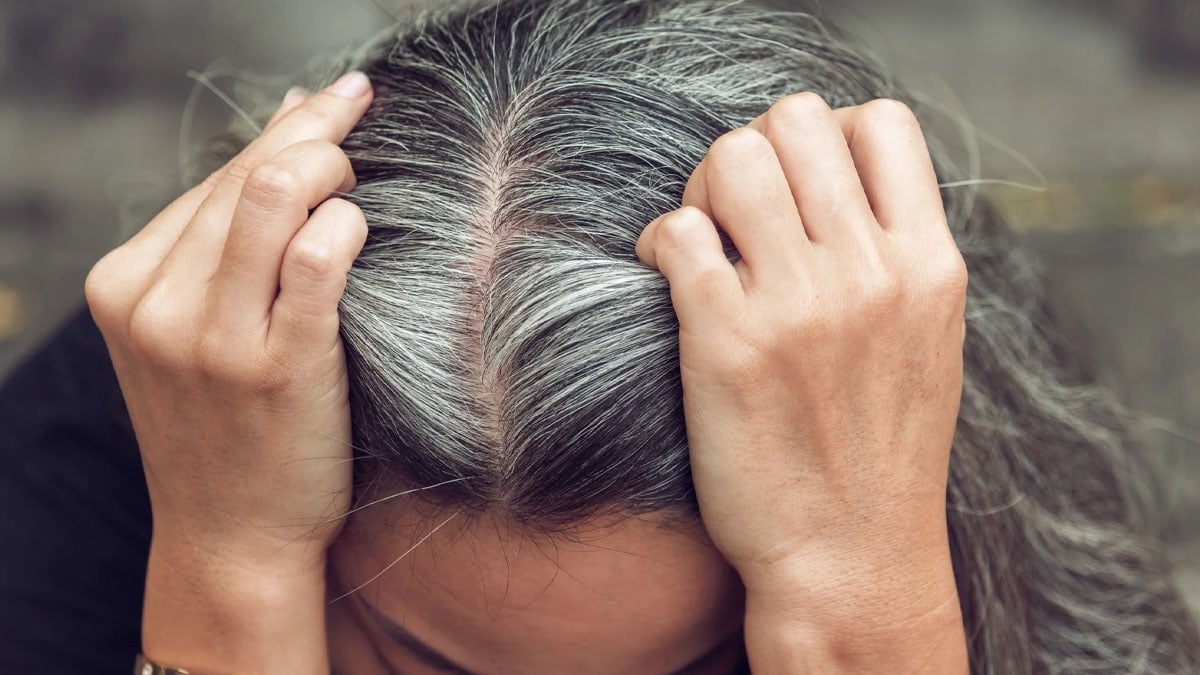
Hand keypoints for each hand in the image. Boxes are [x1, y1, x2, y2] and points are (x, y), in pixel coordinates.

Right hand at [85, 72, 372, 672]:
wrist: (233, 539)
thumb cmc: (229, 429)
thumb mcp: (195, 332)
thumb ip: (225, 243)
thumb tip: (289, 131)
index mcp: (126, 285)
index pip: (217, 178)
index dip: (286, 129)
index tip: (333, 102)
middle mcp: (157, 303)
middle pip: (248, 175)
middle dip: (317, 131)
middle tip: (363, 124)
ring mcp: (212, 337)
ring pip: (276, 195)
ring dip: (333, 166)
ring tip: (363, 178)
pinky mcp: (277, 368)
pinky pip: (319, 258)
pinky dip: (349, 226)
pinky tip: (364, 228)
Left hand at [636, 94, 967, 669]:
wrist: (851, 560)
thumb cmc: (880, 453)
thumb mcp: (926, 340)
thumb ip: (895, 255)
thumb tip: (831, 181)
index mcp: (930, 265)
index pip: (881, 121)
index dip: (828, 133)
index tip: (802, 186)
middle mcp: (870, 272)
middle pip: (796, 120)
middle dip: (757, 151)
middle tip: (740, 212)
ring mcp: (799, 305)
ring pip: (732, 158)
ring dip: (705, 188)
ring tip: (705, 239)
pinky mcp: (726, 341)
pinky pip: (677, 231)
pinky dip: (660, 241)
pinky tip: (669, 277)